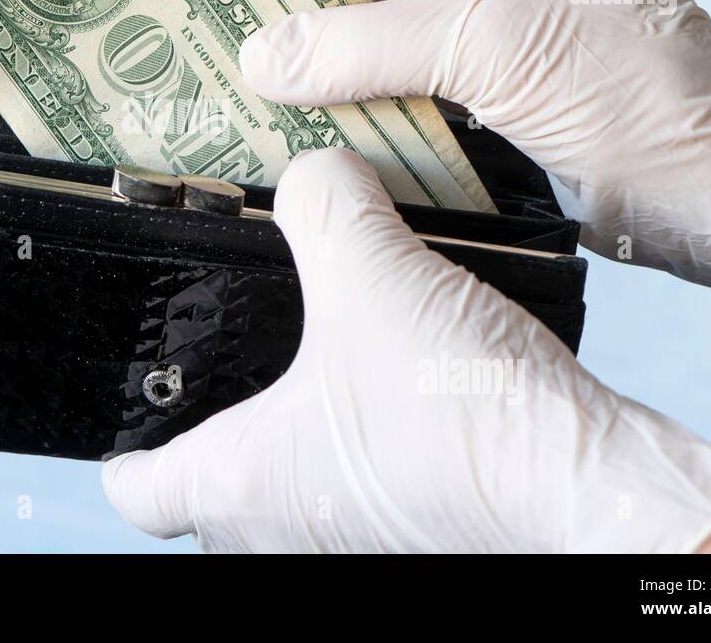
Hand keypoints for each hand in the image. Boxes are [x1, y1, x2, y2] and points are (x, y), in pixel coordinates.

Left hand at [102, 148, 710, 551]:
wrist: (585, 480)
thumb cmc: (461, 408)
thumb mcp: (371, 272)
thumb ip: (324, 203)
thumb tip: (315, 171)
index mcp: (243, 485)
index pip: (140, 493)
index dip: (125, 451)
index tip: (131, 418)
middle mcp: (289, 531)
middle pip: (213, 500)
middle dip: (216, 435)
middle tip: (226, 367)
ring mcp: (357, 539)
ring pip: (292, 497)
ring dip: (297, 439)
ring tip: (317, 362)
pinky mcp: (421, 530)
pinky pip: (361, 493)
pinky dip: (363, 447)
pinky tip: (397, 384)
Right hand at [239, 0, 710, 335]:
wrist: (707, 178)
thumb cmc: (617, 79)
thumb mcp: (474, 41)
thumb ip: (357, 46)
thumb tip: (260, 56)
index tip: (260, 28)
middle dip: (327, 42)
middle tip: (259, 83)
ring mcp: (501, 33)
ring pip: (392, 51)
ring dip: (348, 88)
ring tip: (283, 119)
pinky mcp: (500, 97)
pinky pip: (417, 97)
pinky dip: (381, 121)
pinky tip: (337, 145)